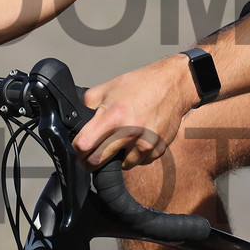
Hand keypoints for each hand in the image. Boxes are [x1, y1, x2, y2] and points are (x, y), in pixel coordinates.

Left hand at [75, 54, 196, 168]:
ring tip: (123, 138)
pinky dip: (135, 154)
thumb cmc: (140, 84)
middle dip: (90, 159)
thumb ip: (88, 106)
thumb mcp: (108, 88)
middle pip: (96, 162)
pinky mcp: (157, 150)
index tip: (79, 147)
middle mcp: (128, 133)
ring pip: (119, 165)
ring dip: (117, 156)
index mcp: (112, 117)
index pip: (83, 145)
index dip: (77, 148)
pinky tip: (139, 137)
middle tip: (92, 152)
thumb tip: (76, 123)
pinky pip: (139, 162)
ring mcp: (144, 144)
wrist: (173, 84)